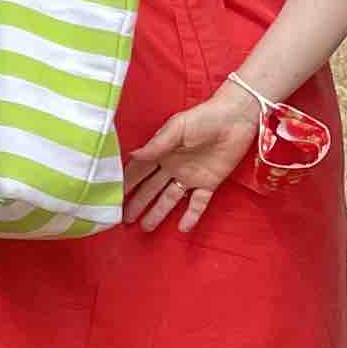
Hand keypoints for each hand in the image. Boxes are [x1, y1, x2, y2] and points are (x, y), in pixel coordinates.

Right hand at [120, 83, 257, 231]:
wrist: (236, 118)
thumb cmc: (203, 118)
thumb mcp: (177, 128)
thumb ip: (157, 145)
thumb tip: (132, 155)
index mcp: (162, 152)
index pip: (139, 171)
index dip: (126, 184)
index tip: (110, 197)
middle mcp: (172, 167)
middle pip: (151, 188)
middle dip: (138, 203)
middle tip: (124, 220)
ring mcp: (190, 177)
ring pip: (170, 199)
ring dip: (158, 212)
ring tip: (145, 228)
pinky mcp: (210, 183)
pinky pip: (198, 203)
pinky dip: (191, 215)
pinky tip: (183, 228)